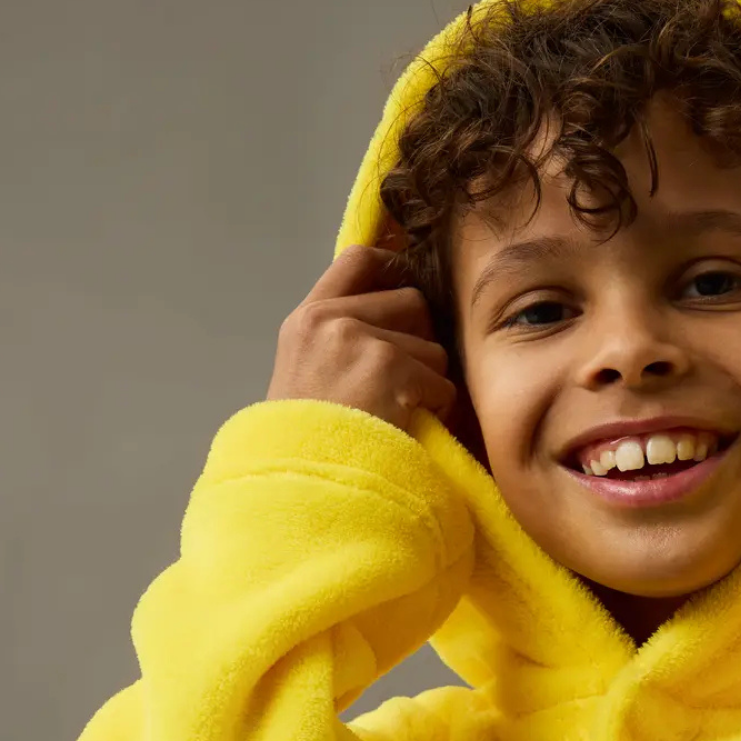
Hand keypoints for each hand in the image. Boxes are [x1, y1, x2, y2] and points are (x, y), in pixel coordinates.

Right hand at [267, 242, 456, 432]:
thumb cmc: (305, 441)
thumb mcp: (306, 376)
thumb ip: (338, 341)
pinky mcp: (389, 367)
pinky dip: (436, 410)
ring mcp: (359, 339)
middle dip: (422, 340)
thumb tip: (395, 324)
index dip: (394, 267)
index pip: (357, 260)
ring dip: (429, 382)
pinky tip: (410, 428)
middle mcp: (330, 319)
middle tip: (410, 379)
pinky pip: (441, 382)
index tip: (410, 286)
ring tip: (401, 413)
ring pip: (432, 346)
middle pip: (411, 301)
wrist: (299, 480)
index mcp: (306, 319)